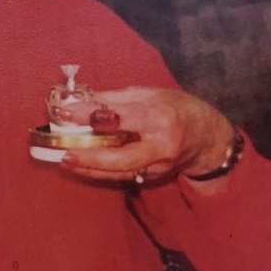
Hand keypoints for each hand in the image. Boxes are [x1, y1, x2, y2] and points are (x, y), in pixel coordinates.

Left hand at [61, 86, 236, 185]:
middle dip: (89, 157)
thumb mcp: (149, 93)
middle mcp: (161, 145)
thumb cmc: (177, 108)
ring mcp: (158, 165)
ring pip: (119, 172)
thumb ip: (114, 99)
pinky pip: (122, 176)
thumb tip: (80, 101)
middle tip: (63, 152)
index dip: (89, 115)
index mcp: (160, 117)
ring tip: (65, 160)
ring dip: (89, 168)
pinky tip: (80, 165)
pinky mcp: (153, 177)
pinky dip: (99, 172)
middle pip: (121, 157)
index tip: (64, 111)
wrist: (207, 137)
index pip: (120, 118)